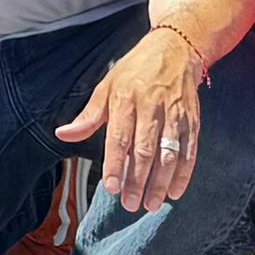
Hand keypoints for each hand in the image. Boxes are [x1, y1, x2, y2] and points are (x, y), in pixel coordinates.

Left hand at [55, 24, 207, 212]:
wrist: (174, 50)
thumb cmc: (134, 72)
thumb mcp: (106, 86)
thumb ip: (88, 116)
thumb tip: (62, 134)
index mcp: (124, 99)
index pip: (119, 137)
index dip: (115, 164)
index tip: (111, 188)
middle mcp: (151, 107)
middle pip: (145, 149)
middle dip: (138, 180)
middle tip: (130, 204)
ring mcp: (175, 115)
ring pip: (169, 154)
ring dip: (161, 182)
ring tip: (151, 204)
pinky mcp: (192, 121)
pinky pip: (190, 151)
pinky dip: (184, 174)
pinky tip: (175, 192)